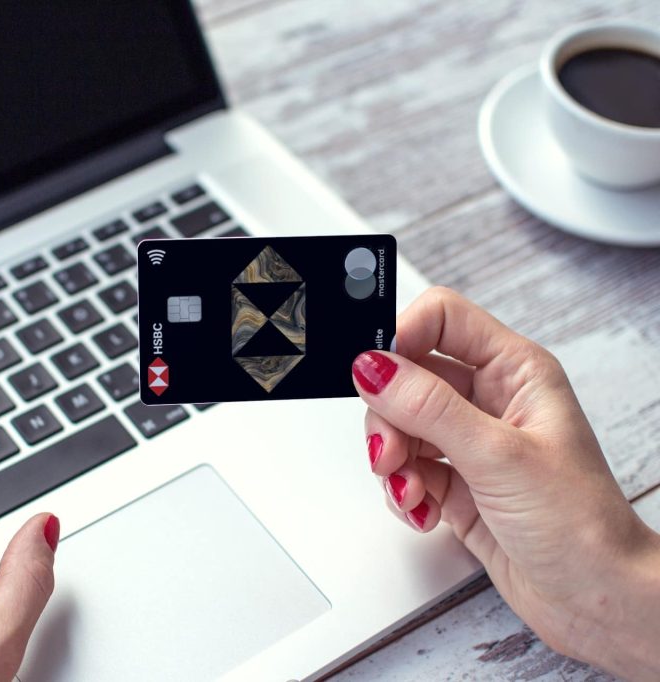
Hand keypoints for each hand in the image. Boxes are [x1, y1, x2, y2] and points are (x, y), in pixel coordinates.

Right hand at [353, 287, 659, 679]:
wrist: (596, 600)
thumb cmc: (582, 526)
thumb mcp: (497, 455)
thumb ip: (428, 407)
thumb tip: (373, 367)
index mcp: (515, 371)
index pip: (442, 319)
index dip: (402, 336)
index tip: (376, 373)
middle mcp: (490, 400)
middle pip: (407, 376)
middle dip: (389, 416)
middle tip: (393, 451)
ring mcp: (470, 442)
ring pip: (399, 425)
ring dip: (393, 460)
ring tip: (412, 490)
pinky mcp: (455, 482)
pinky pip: (404, 468)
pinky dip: (402, 490)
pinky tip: (423, 509)